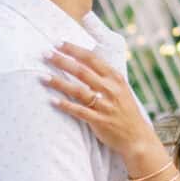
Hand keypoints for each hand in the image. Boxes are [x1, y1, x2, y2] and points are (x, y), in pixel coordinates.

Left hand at [44, 41, 155, 169]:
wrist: (137, 137)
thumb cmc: (125, 110)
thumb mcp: (121, 88)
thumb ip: (105, 76)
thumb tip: (84, 60)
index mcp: (115, 78)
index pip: (92, 59)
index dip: (74, 50)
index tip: (58, 43)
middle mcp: (110, 89)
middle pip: (82, 71)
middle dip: (62, 61)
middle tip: (45, 54)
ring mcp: (105, 105)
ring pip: (78, 90)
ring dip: (58, 82)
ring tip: (42, 76)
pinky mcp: (99, 121)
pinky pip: (79, 111)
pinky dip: (65, 105)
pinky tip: (51, 101)